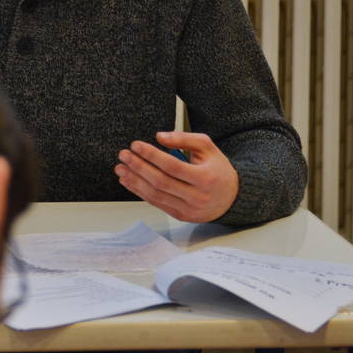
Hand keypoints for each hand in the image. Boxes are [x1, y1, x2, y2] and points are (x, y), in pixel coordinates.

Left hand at [114, 131, 238, 222]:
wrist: (231, 197)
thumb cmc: (217, 169)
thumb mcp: (207, 148)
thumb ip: (184, 138)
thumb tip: (159, 137)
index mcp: (206, 178)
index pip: (173, 166)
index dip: (152, 155)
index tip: (136, 145)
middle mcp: (197, 196)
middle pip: (161, 182)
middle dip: (138, 167)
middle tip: (123, 155)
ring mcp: (188, 209)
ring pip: (155, 195)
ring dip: (134, 181)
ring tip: (121, 168)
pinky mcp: (180, 215)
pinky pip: (156, 203)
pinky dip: (139, 192)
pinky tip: (128, 180)